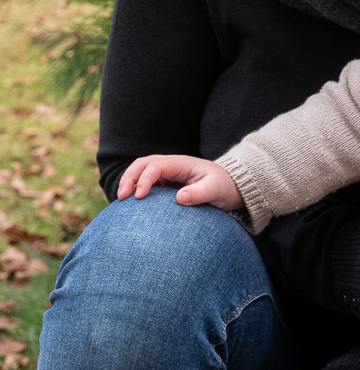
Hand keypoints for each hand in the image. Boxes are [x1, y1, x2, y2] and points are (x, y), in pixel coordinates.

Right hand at [117, 154, 242, 212]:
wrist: (229, 188)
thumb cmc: (223, 187)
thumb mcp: (215, 190)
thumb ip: (200, 193)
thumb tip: (179, 198)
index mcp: (181, 163)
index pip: (156, 166)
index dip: (145, 179)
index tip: (139, 197)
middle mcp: (171, 165)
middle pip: (142, 164)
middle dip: (129, 177)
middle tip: (122, 197)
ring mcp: (166, 174)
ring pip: (140, 172)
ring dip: (128, 182)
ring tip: (121, 201)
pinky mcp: (165, 184)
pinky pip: (145, 184)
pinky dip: (134, 190)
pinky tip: (129, 206)